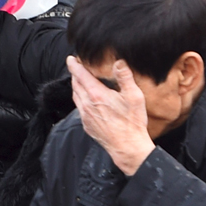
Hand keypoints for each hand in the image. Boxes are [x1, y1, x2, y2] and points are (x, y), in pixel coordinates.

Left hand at [68, 57, 154, 175]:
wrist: (127, 147)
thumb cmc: (132, 122)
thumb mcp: (134, 97)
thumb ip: (125, 78)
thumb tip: (119, 62)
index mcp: (97, 95)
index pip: (80, 75)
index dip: (74, 65)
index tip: (70, 59)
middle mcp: (87, 104)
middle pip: (76, 84)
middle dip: (75, 74)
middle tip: (77, 67)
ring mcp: (85, 115)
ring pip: (76, 96)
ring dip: (76, 87)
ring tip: (81, 81)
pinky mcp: (86, 124)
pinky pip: (79, 108)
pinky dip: (80, 99)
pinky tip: (87, 99)